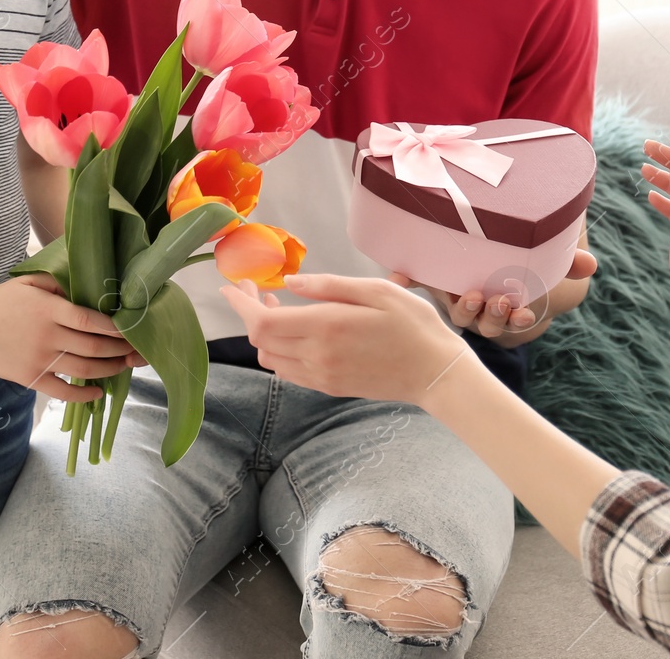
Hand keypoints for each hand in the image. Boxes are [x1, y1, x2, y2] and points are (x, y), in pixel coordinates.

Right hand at [0, 273, 145, 400]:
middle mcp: (46, 336)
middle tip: (137, 350)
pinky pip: (62, 392)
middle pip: (93, 347)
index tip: (132, 329)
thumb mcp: (29, 282)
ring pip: (84, 370)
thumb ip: (58, 282)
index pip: (90, 321)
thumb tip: (90, 286)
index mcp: (48, 310)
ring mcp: (38, 360)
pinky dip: (84, 395)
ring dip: (109, 370)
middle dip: (120, 350)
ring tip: (123, 366)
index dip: (115, 328)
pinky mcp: (30, 378)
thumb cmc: (0, 301)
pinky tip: (99, 392)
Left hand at [219, 274, 468, 404]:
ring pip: (271, 358)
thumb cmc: (413, 324)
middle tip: (258, 290)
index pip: (262, 323)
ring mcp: (322, 376)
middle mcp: (317, 357)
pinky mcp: (329, 387)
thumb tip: (289, 283)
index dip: (241, 305)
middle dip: (250, 313)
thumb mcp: (377, 290)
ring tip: (279, 308)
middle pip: (261, 340)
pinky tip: (296, 333)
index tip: (233, 286)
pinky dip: (280, 351)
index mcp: (327, 328)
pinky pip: (288, 372)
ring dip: (265, 334)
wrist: (435, 372)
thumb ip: (329, 286)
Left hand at [421, 245, 595, 343]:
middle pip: (484, 323)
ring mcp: (454, 301)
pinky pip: (417, 284)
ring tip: (472, 295)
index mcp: (503, 309)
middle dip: (494, 315)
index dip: (516, 319)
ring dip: (465, 307)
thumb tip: (591, 264)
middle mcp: (478, 310)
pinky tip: (400, 276)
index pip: (510, 321)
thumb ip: (565, 264)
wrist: (484, 255)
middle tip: (499, 301)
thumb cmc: (517, 267)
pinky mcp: (432, 283)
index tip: (524, 312)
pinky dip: (407, 281)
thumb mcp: (541, 265)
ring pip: (458, 314)